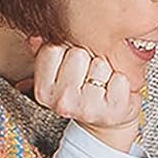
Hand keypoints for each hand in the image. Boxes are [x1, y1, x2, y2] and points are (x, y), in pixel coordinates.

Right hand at [25, 41, 140, 152]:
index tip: (71, 65)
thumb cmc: (84, 91)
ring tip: (102, 83)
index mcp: (44, 91)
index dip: (65, 51)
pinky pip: (120, 78)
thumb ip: (45, 53)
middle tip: (88, 76)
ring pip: (100, 64)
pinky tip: (116, 90)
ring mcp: (88, 107)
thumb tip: (36, 37)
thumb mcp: (60, 74)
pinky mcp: (114, 109)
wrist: (108, 120)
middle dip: (86, 59)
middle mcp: (62, 101)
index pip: (52, 49)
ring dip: (105, 70)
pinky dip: (121, 81)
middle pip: (78, 54)